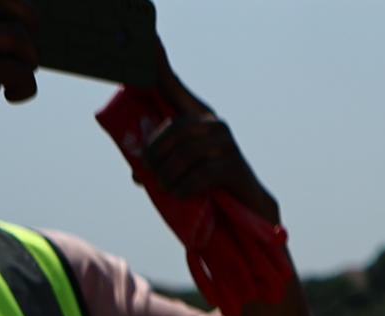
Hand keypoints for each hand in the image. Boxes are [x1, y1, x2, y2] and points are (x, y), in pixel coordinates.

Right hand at [0, 0, 38, 157]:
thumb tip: (30, 16)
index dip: (17, 8)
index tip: (16, 34)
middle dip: (29, 21)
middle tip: (23, 49)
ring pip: (18, 36)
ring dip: (29, 61)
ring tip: (15, 79)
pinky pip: (21, 72)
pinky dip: (26, 88)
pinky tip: (10, 96)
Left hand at [141, 52, 279, 223]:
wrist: (248, 207)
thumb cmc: (212, 186)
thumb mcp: (183, 169)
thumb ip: (162, 165)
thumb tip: (136, 172)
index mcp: (197, 117)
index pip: (172, 86)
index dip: (159, 63)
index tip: (148, 38)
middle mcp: (213, 124)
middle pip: (174, 128)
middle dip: (156, 152)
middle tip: (149, 171)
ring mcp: (226, 143)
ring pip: (185, 153)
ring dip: (168, 173)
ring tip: (165, 187)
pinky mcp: (234, 165)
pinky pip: (200, 174)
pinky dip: (184, 186)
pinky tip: (179, 193)